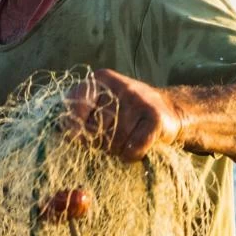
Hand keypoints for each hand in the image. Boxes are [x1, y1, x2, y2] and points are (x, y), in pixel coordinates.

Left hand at [61, 69, 183, 162]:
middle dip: (99, 142)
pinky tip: (136, 148)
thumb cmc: (125, 112)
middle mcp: (120, 86)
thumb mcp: (101, 105)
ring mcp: (139, 101)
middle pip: (94, 129)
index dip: (74, 129)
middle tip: (110, 140)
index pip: (74, 108)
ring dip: (116, 150)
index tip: (79, 136)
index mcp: (100, 80)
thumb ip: (79, 115)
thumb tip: (65, 134)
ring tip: (125, 141)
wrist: (170, 110)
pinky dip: (131, 155)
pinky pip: (132, 148)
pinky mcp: (155, 118)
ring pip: (113, 141)